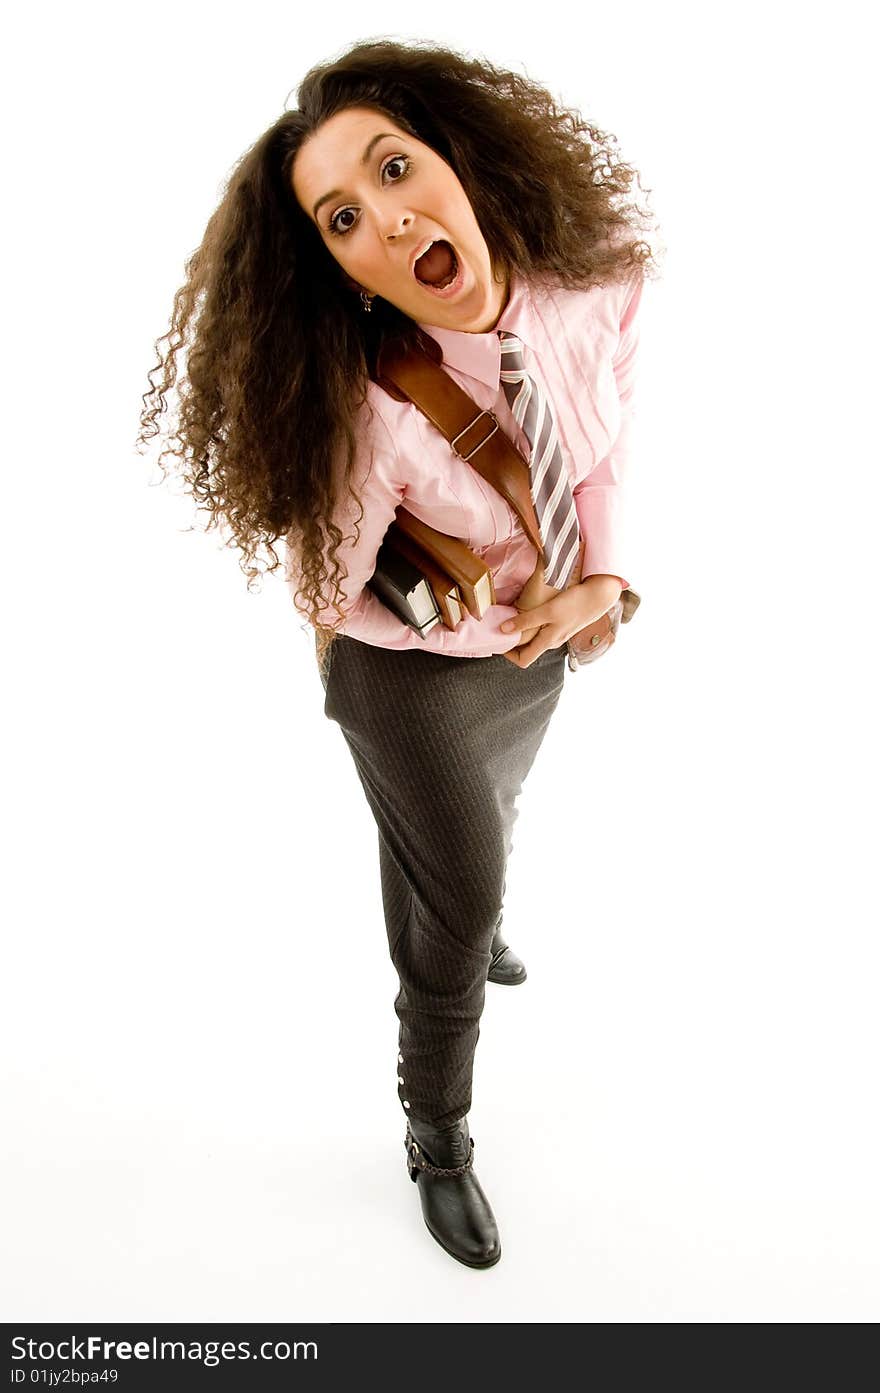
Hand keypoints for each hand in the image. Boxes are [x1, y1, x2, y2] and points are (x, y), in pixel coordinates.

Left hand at [500, 573, 623, 667]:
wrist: (599, 596)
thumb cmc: (574, 603)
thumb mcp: (547, 611)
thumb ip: (525, 621)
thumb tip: (503, 630)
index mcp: (547, 642)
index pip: (523, 661)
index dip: (508, 655)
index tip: (499, 640)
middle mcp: (552, 642)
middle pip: (527, 651)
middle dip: (513, 642)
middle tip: (500, 627)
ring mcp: (558, 634)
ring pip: (535, 640)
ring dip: (522, 633)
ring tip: (511, 618)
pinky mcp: (562, 625)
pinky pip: (542, 631)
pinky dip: (532, 625)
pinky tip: (528, 612)